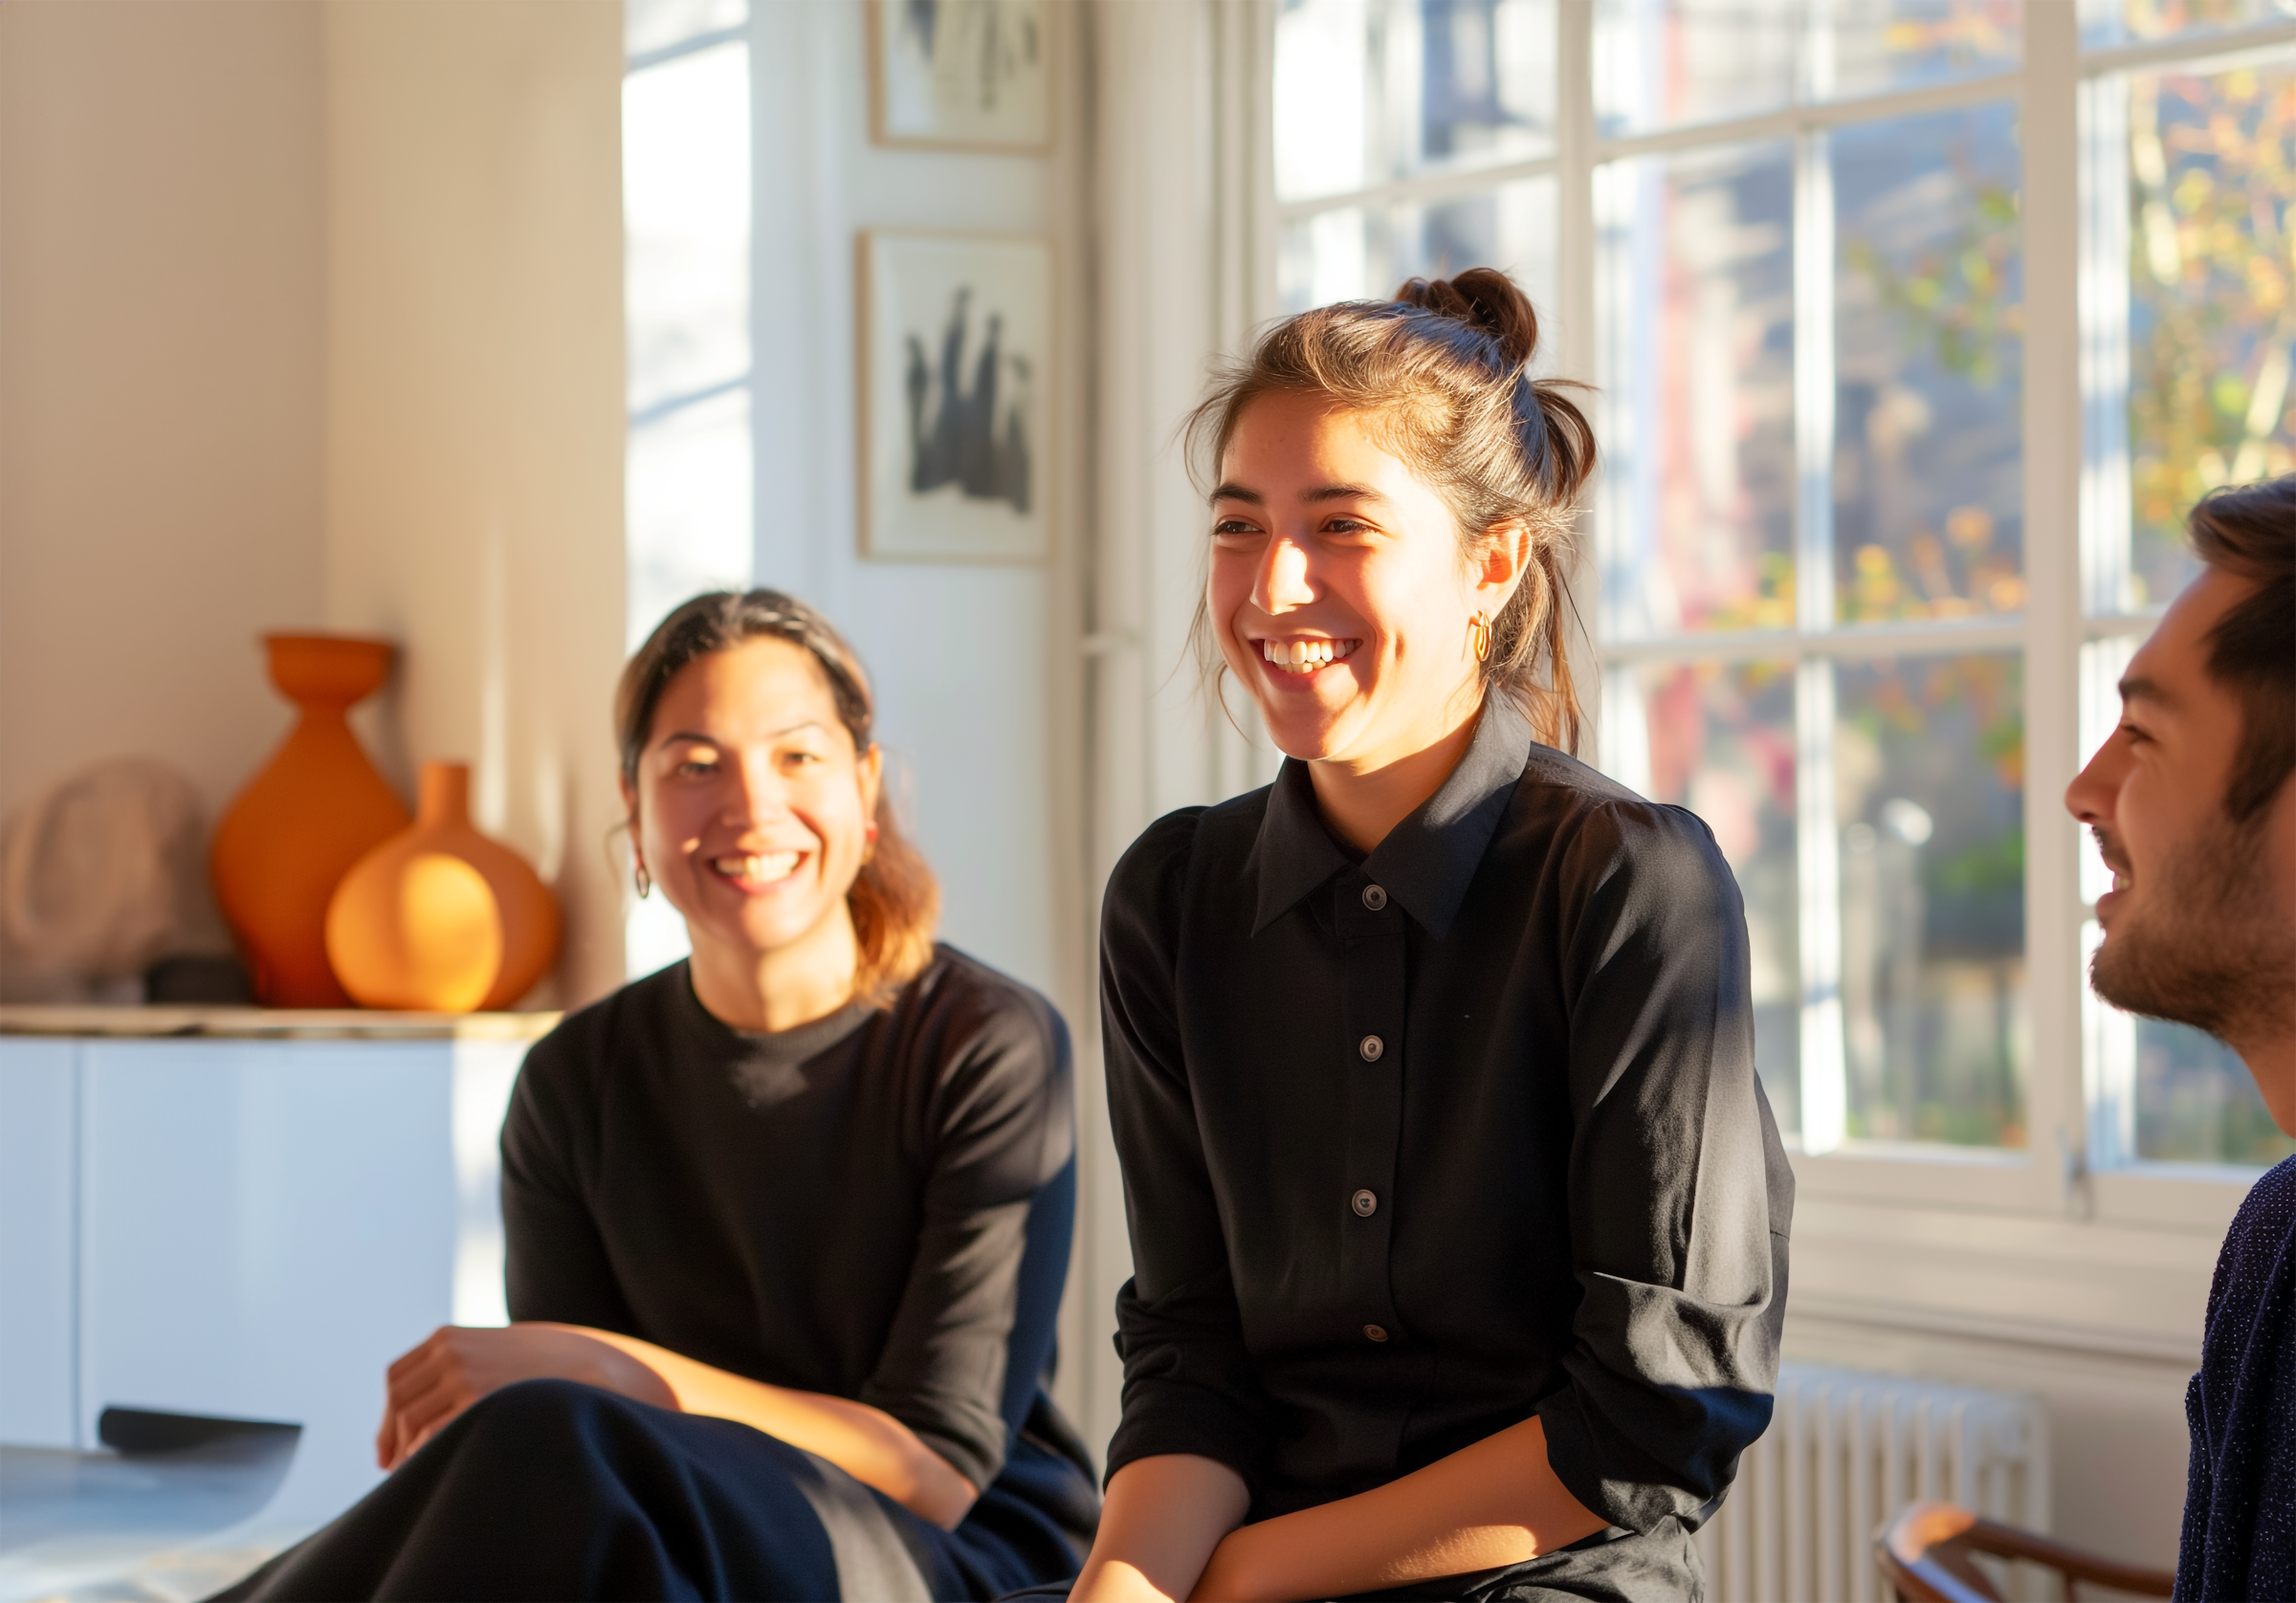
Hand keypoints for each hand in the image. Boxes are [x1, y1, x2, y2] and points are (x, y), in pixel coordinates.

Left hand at [374, 1323, 672, 1469]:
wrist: (591, 1365)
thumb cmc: (544, 1365)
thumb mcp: (493, 1349)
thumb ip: (457, 1365)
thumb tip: (421, 1414)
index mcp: (446, 1337)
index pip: (396, 1379)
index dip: (388, 1417)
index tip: (389, 1446)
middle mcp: (448, 1353)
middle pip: (399, 1403)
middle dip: (393, 1439)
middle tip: (395, 1467)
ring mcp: (461, 1374)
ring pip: (411, 1422)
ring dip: (407, 1451)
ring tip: (416, 1472)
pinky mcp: (476, 1399)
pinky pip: (432, 1434)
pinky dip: (425, 1453)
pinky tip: (437, 1466)